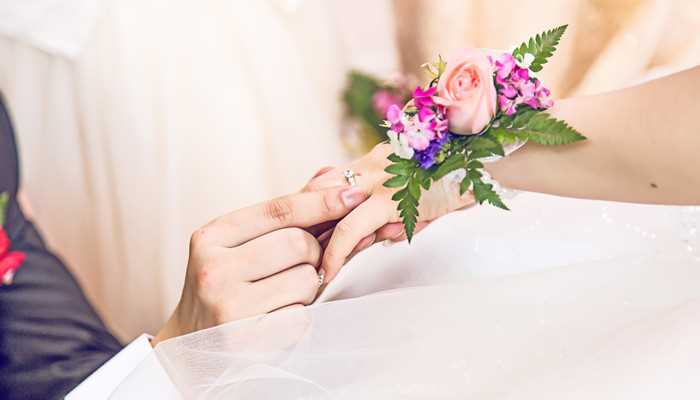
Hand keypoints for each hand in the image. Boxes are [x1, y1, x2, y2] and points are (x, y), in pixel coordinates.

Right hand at [153, 185, 367, 344]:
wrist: (189, 343)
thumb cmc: (224, 285)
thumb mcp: (237, 245)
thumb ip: (280, 215)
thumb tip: (329, 176)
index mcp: (211, 237)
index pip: (279, 210)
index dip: (321, 201)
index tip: (353, 194)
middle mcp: (214, 269)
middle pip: (300, 244)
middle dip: (315, 254)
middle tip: (303, 265)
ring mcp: (228, 308)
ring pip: (307, 280)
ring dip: (309, 287)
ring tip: (286, 294)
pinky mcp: (246, 342)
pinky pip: (303, 318)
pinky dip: (301, 317)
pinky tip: (279, 318)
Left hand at [305, 144, 474, 282]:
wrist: (488, 161)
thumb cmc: (459, 176)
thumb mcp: (420, 188)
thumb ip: (397, 207)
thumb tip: (383, 236)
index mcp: (374, 161)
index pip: (326, 181)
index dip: (307, 205)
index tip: (295, 229)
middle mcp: (368, 165)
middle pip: (316, 192)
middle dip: (299, 223)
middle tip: (286, 250)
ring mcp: (376, 180)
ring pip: (327, 211)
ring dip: (311, 243)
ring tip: (301, 269)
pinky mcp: (388, 199)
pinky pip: (350, 229)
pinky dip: (334, 253)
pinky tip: (326, 273)